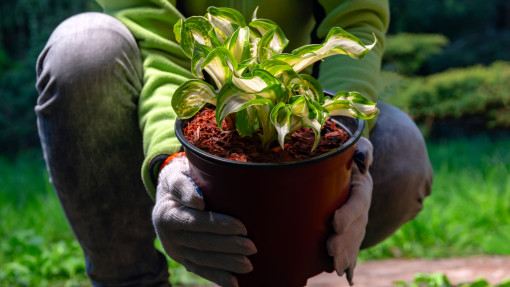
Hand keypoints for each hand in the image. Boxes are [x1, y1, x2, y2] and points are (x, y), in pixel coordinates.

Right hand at [152, 154, 256, 286]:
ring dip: (226, 264)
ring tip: (248, 266)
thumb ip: (183, 187)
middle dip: (229, 247)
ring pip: (202, 260)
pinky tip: (234, 283)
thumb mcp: (176, 176)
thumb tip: (198, 203)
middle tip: (252, 247)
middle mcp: (168, 236)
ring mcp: (175, 250)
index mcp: (167, 214)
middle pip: (202, 243)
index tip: (242, 226)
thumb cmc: (179, 181)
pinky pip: (200, 270)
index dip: (219, 225)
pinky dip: (217, 277)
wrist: (167, 196)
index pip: (196, 222)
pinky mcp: (182, 259)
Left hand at [327, 137, 372, 285]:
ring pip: (354, 239)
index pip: (358, 201)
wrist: (350, 161)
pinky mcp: (350, 228)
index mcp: (361, 186)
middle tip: (331, 252)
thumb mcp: (353, 145)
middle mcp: (362, 205)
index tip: (335, 224)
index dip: (349, 214)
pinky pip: (352, 246)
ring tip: (336, 268)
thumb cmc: (345, 152)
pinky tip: (348, 276)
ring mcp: (358, 219)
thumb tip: (363, 156)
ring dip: (347, 254)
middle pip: (357, 226)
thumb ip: (360, 149)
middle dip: (345, 241)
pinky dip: (351, 261)